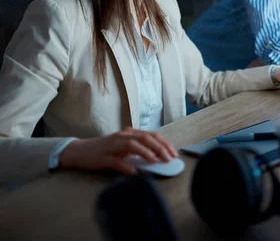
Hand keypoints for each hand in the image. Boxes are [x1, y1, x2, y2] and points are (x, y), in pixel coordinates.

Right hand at [59, 127, 177, 174]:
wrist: (79, 151)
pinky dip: (126, 166)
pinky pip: (116, 161)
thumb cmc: (105, 150)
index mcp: (130, 133)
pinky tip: (134, 172)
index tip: (174, 153)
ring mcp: (112, 145)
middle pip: (145, 138)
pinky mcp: (102, 157)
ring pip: (132, 145)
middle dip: (159, 148)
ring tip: (156, 162)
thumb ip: (139, 149)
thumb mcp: (124, 147)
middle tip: (169, 158)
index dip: (164, 143)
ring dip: (146, 153)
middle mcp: (123, 136)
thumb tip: (158, 157)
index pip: (151, 135)